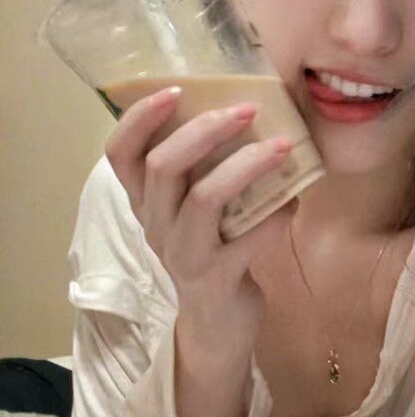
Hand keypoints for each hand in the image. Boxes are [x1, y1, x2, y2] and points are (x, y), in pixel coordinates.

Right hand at [105, 85, 297, 314]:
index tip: (175, 90)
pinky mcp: (215, 280)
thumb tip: (248, 112)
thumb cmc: (214, 251)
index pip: (120, 154)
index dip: (139, 118)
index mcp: (146, 203)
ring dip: (246, 165)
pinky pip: (247, 240)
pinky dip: (275, 215)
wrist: (219, 326)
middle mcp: (155, 226)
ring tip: (282, 147)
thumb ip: (206, 170)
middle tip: (247, 110)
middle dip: (206, 131)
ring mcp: (183, 255)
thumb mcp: (198, 209)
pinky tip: (294, 202)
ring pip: (203, 198)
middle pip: (162, 166)